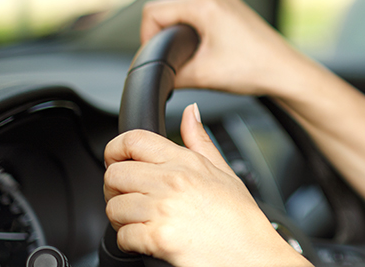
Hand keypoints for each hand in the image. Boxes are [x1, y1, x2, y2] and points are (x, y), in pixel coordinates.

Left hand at [104, 104, 308, 266]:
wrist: (251, 254)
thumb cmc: (239, 218)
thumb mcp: (223, 171)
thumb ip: (200, 139)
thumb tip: (190, 112)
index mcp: (185, 161)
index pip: (132, 140)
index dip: (116, 151)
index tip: (118, 163)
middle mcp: (172, 181)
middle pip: (114, 175)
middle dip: (116, 190)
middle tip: (132, 200)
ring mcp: (164, 209)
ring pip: (113, 208)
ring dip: (122, 220)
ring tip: (143, 223)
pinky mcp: (158, 237)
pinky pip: (122, 237)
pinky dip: (130, 243)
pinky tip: (149, 240)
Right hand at [141, 0, 310, 96]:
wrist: (287, 73)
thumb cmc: (255, 69)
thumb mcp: (202, 75)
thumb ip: (170, 74)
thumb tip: (156, 76)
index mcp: (206, 3)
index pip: (154, 12)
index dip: (147, 37)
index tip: (156, 57)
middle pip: (169, 10)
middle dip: (165, 36)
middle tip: (174, 62)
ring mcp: (226, 0)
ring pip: (185, 13)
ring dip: (181, 35)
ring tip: (193, 59)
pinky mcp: (233, 10)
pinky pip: (202, 15)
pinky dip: (197, 33)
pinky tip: (206, 52)